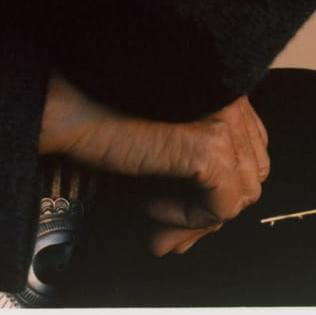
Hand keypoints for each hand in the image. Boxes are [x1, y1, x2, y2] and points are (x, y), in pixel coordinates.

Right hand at [39, 72, 269, 256]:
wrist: (65, 103)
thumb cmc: (99, 108)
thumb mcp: (161, 127)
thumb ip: (193, 148)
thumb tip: (214, 210)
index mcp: (221, 82)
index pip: (249, 146)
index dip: (220, 185)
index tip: (186, 211)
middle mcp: (231, 91)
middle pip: (250, 170)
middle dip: (212, 210)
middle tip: (172, 232)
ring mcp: (223, 116)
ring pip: (242, 191)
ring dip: (200, 219)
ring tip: (161, 223)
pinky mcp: (209, 143)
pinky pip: (222, 204)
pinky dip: (192, 218)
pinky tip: (154, 206)